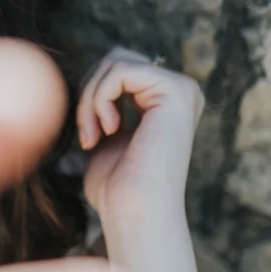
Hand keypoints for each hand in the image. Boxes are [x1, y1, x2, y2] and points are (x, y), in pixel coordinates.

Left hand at [77, 48, 204, 221]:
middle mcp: (180, 91)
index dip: (91, 95)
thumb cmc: (116, 187)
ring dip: (90, 99)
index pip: (116, 68)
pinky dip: (99, 100)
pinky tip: (107, 130)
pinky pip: (120, 72)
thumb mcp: (105, 135)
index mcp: (166, 101)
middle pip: (115, 58)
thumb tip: (88, 76)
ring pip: (114, 62)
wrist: (133, 213)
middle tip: (88, 135)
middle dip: (89, 92)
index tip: (88, 137)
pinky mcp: (176, 91)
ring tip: (93, 135)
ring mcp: (182, 90)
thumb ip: (105, 104)